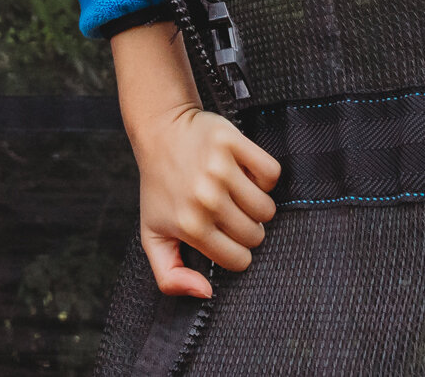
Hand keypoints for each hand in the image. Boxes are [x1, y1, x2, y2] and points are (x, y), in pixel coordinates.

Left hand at [111, 20, 280, 296]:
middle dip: (246, 227)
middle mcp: (205, 199)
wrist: (159, 132)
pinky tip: (243, 170)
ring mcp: (220, 170)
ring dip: (256, 203)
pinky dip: (263, 174)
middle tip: (226, 209)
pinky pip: (271, 172)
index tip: (222, 234)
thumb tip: (205, 292)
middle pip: (256, 234)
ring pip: (267, 208)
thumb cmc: (160, 188)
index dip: (235, 250)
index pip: (239, 260)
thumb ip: (169, 275)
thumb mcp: (153, 236)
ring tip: (234, 191)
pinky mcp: (233, 143)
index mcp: (189, 227)